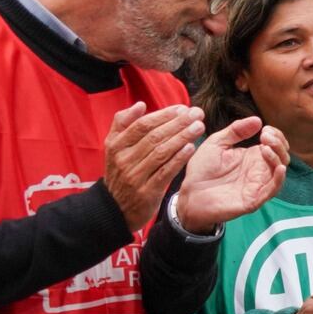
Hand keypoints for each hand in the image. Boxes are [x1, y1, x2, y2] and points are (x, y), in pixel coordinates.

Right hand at [104, 103, 205, 229]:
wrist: (115, 208)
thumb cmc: (120, 173)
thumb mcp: (114, 148)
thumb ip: (122, 124)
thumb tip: (140, 105)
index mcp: (115, 145)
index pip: (142, 126)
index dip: (163, 115)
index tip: (182, 108)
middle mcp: (124, 159)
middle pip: (154, 137)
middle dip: (178, 123)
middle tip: (197, 114)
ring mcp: (135, 176)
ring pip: (161, 153)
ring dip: (182, 138)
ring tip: (198, 127)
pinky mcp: (147, 191)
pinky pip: (165, 172)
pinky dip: (178, 159)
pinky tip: (191, 148)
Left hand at [174, 117, 289, 230]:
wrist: (190, 194)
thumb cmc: (202, 171)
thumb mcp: (217, 143)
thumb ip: (236, 131)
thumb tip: (257, 120)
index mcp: (252, 157)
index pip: (274, 145)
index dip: (275, 135)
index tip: (264, 128)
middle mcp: (258, 171)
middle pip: (282, 156)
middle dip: (278, 144)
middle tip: (265, 135)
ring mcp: (258, 185)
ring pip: (279, 171)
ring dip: (278, 157)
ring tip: (265, 147)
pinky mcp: (254, 199)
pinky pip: (272, 190)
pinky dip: (279, 179)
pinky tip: (278, 167)